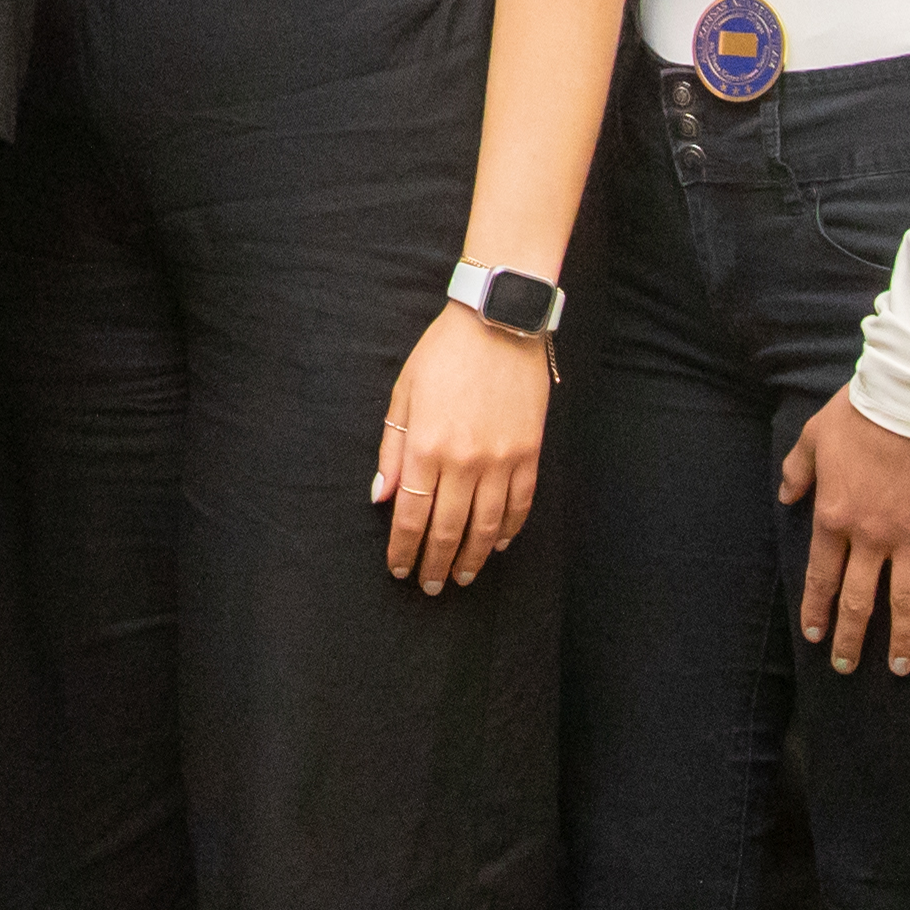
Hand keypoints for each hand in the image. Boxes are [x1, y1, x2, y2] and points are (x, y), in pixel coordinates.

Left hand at [375, 301, 545, 591]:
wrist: (498, 323)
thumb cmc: (442, 356)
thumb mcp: (403, 396)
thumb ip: (392, 450)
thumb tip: (380, 498)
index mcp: (425, 447)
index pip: (411, 516)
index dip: (404, 550)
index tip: (400, 570)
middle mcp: (463, 461)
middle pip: (447, 529)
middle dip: (435, 563)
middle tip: (431, 586)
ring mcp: (501, 460)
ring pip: (486, 525)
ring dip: (472, 557)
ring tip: (461, 576)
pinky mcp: (529, 453)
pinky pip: (520, 503)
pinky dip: (509, 529)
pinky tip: (497, 544)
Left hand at [783, 388, 909, 674]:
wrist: (907, 400)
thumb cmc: (856, 416)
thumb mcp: (811, 440)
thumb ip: (797, 472)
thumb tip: (786, 495)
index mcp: (833, 519)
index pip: (821, 578)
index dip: (817, 610)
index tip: (814, 637)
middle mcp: (870, 536)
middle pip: (858, 601)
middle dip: (850, 639)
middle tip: (845, 667)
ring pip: (906, 599)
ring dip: (903, 636)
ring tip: (900, 666)